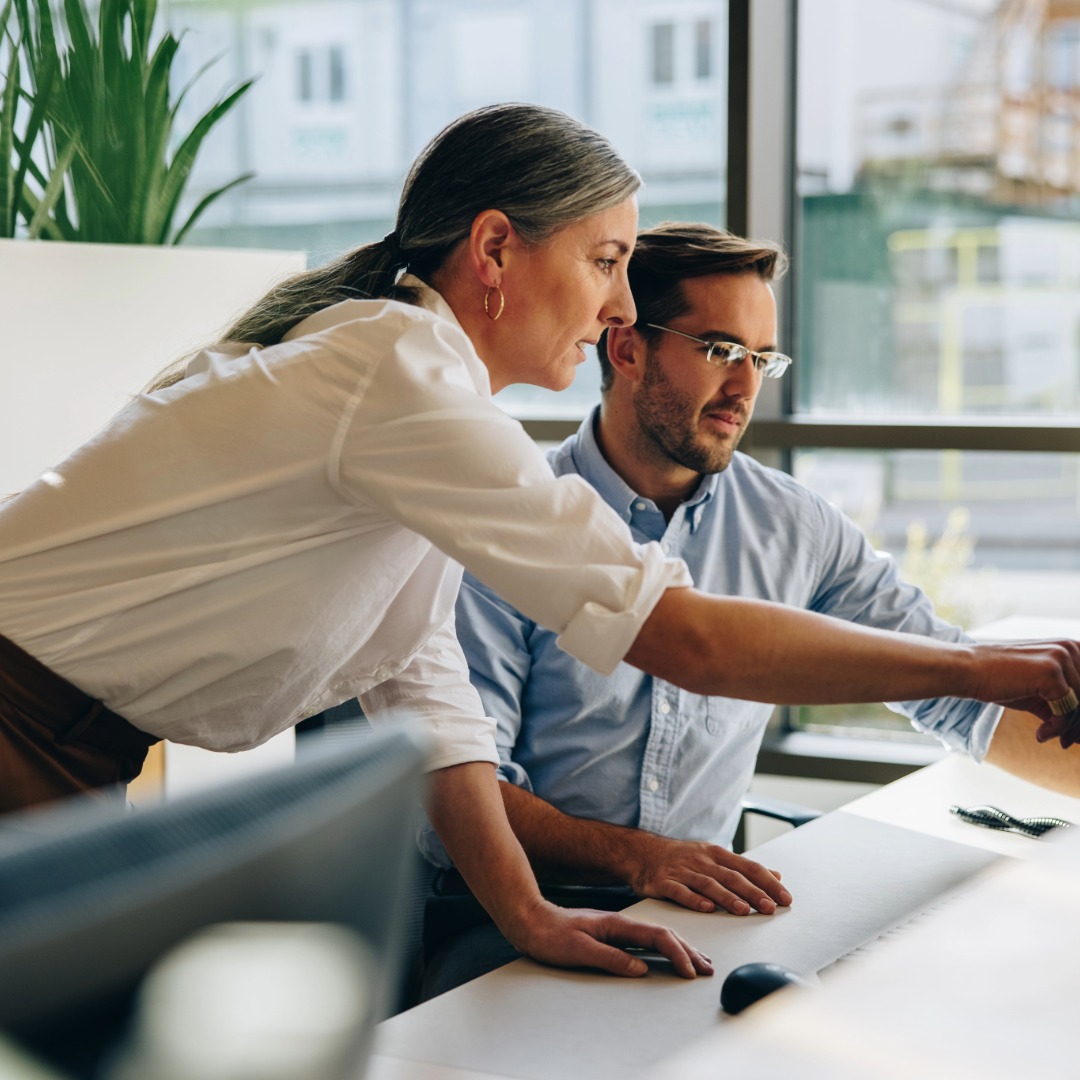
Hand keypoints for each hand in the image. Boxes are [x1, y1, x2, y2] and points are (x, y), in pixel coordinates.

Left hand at [507, 899, 713, 978]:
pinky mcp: (612, 934)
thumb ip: (610, 958)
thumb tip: (641, 968)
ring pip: (658, 936)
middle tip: (707, 969)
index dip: (677, 954)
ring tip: (698, 961)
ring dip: (680, 949)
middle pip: (664, 934)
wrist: (531, 920)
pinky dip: (664, 948)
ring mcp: (617, 928)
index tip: (690, 971)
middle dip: (688, 951)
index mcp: (617, 924)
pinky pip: (646, 940)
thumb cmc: (550, 935)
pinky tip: (668, 954)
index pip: (657, 936)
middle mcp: (621, 923)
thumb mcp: (579, 950)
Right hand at [622, 833, 791, 914]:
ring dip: (727, 898)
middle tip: (770, 907)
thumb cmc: (682, 858)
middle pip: (731, 876)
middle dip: (753, 892)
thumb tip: (776, 875)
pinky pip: (680, 892)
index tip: (785, 898)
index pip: (748, 867)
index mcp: (716, 854)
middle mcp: (701, 861)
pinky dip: (694, 900)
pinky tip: (706, 908)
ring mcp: (682, 871)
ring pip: (708, 884)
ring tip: (744, 910)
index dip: (767, 882)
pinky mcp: (663, 882)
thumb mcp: (713, 857)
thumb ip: (744, 868)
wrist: (642, 852)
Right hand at [972, 638, 1079, 747]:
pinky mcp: (1050, 672)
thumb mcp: (1040, 691)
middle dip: (1078, 725)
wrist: (968, 670)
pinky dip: (1056, 729)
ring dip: (1068, 729)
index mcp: (1073, 647)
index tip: (1073, 735)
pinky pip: (1066, 711)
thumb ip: (1065, 703)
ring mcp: (1061, 658)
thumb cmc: (1001, 680)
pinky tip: (1040, 734)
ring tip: (1048, 737)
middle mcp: (1071, 648)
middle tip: (1066, 742)